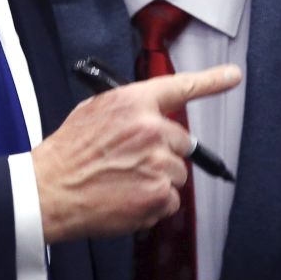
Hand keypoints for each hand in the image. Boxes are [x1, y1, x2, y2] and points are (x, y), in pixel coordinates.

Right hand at [32, 64, 241, 242]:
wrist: (48, 191)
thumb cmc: (67, 154)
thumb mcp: (94, 112)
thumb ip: (129, 110)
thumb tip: (149, 115)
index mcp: (134, 103)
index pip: (181, 87)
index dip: (212, 80)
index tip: (232, 75)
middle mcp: (151, 130)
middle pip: (182, 141)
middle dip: (164, 152)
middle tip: (134, 162)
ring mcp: (157, 163)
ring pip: (178, 173)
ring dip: (158, 179)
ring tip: (124, 182)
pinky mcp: (157, 195)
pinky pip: (171, 200)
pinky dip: (154, 204)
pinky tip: (127, 199)